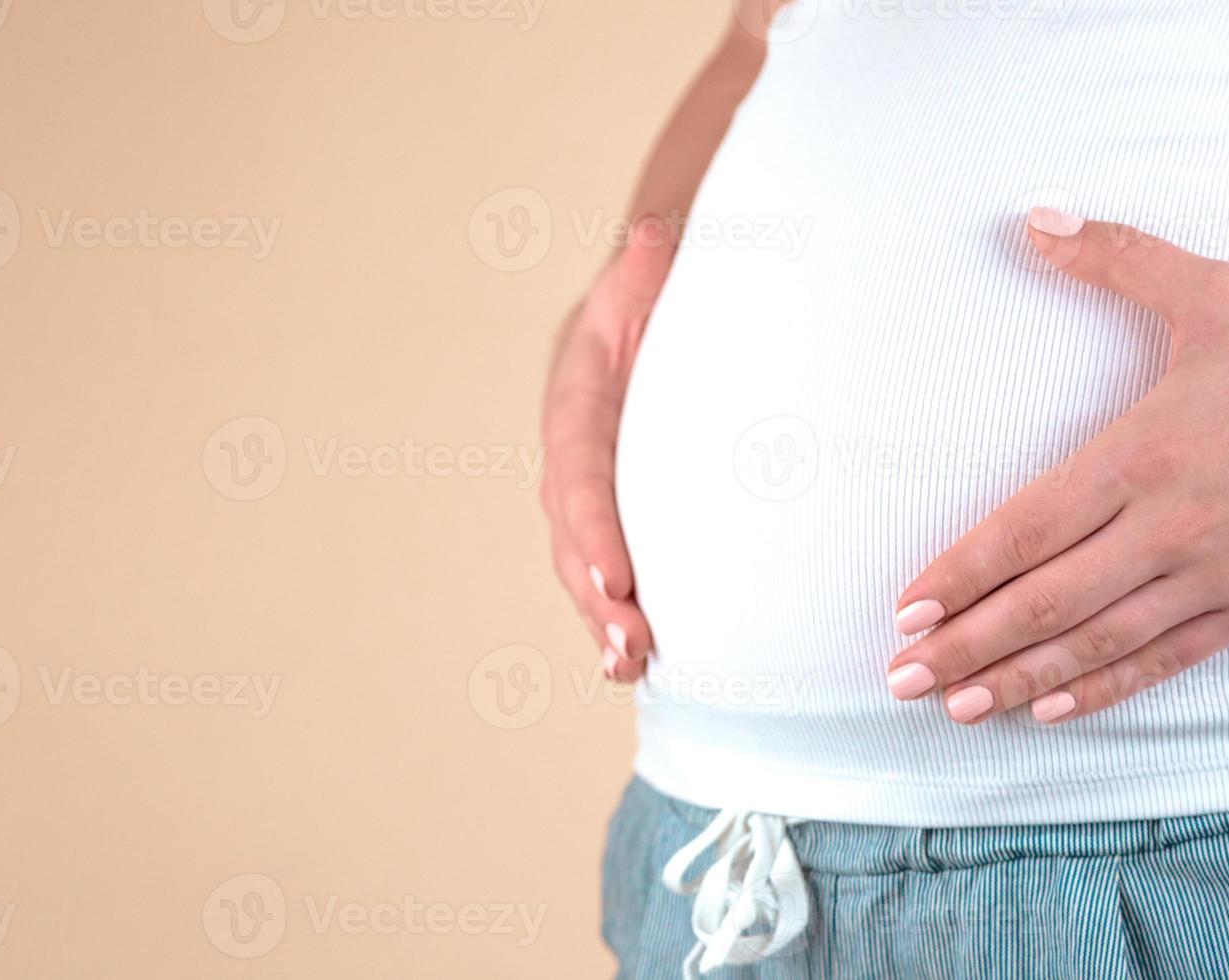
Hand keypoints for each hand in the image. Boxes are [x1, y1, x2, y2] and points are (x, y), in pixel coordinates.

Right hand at [541, 217, 674, 681]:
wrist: (642, 309)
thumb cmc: (656, 292)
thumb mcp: (651, 270)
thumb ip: (650, 263)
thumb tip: (653, 240)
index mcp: (579, 397)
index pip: (580, 467)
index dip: (591, 523)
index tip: (615, 574)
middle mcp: (572, 453)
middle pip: (572, 533)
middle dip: (597, 595)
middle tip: (631, 645)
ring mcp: (585, 490)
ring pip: (581, 564)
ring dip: (602, 620)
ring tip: (632, 669)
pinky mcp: (610, 514)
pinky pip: (605, 571)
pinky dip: (616, 619)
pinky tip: (642, 669)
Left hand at [885, 207, 1228, 724]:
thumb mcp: (1209, 292)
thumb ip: (1113, 259)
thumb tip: (1032, 219)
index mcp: (1141, 457)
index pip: (1025, 529)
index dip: (960, 574)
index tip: (907, 608)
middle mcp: (1167, 528)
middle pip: (1044, 602)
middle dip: (965, 644)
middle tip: (901, 678)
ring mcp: (1212, 577)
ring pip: (1096, 643)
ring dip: (1019, 679)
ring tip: (958, 707)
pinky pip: (1165, 660)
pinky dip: (1106, 689)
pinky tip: (1053, 710)